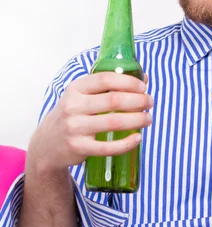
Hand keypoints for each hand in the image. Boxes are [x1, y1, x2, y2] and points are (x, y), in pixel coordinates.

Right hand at [28, 72, 152, 172]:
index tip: (143, 87)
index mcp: (76, 89)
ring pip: (114, 122)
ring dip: (137, 120)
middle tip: (150, 103)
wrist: (47, 143)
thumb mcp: (82, 95)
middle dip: (138, 101)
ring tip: (148, 119)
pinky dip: (127, 143)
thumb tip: (144, 78)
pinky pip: (108, 147)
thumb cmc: (72, 114)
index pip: (106, 79)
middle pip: (114, 100)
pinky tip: (138, 138)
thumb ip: (109, 86)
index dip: (128, 82)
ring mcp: (75, 128)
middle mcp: (73, 106)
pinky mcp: (79, 148)